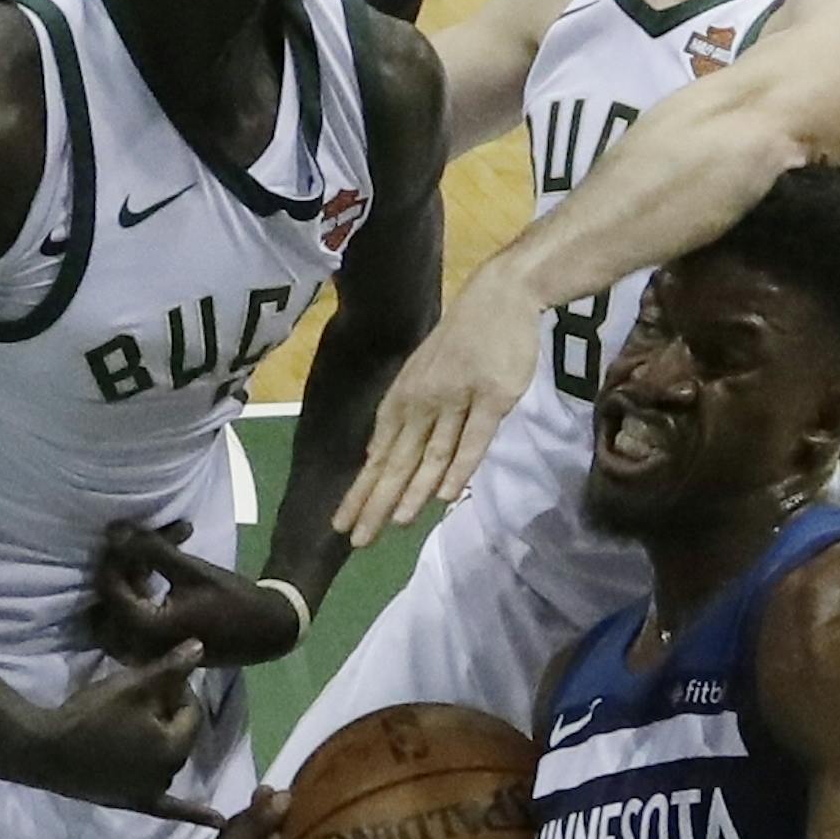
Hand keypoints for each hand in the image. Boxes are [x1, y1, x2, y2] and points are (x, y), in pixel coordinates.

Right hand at [0, 639, 217, 823]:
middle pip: (180, 735)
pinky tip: (217, 822)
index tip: (151, 678)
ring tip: (137, 721)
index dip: (176, 690)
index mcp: (174, 747)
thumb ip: (171, 668)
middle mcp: (169, 774)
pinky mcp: (131, 803)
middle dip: (167, 714)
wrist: (44, 749)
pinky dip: (192, 813)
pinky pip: (168, 809)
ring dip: (162, 743)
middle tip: (139, 697)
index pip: (192, 711)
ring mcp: (150, 792)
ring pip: (167, 759)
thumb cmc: (91, 715)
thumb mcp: (133, 685)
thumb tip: (202, 645)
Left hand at [92, 520, 303, 667]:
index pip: (109, 587)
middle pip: (107, 600)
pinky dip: (141, 592)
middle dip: (122, 568)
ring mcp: (144, 650)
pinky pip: (130, 617)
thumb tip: (114, 530)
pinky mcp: (153, 647)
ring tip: (159, 554)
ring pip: (117, 608)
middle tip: (143, 546)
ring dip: (131, 578)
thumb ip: (151, 550)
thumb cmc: (233, 600)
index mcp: (145, 628)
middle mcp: (138, 644)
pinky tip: (164, 570)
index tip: (125, 530)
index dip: (113, 555)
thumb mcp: (192, 570)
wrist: (266, 629)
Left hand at [332, 262, 543, 545]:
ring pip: (430, 454)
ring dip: (411, 491)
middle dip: (375, 502)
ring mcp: (457, 400)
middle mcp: (422, 403)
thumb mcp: (422, 376)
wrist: (498, 298)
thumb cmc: (463, 340)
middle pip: (396, 461)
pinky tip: (445, 495)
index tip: (341, 524)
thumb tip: (380, 456)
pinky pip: (472, 440)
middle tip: (358, 539)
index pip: (377, 455)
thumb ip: (406, 416)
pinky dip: (458, 468)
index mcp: (403, 400)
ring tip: (395, 524)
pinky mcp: (492, 399)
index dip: (359, 491)